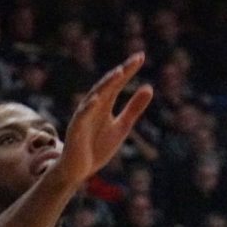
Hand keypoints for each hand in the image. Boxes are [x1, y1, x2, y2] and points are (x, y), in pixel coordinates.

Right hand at [57, 53, 152, 186]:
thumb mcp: (122, 127)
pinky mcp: (76, 130)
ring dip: (106, 84)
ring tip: (120, 72)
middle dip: (122, 71)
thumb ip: (134, 108)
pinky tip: (97, 99)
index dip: (129, 70)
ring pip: (95, 96)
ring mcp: (84, 116)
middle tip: (137, 59)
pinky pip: (82, 117)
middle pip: (109, 85)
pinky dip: (88, 107)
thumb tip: (150, 87)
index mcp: (105, 104)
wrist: (78, 170)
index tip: (141, 56)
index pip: (118, 83)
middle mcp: (94, 106)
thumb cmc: (97, 146)